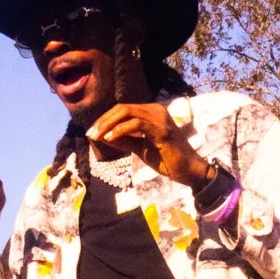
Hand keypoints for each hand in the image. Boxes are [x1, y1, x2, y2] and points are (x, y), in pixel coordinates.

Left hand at [87, 103, 209, 187]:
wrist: (189, 170)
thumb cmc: (167, 159)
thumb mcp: (140, 148)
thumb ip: (123, 141)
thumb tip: (101, 136)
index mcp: (151, 112)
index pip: (123, 109)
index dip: (105, 119)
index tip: (92, 132)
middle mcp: (156, 110)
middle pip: (122, 108)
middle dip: (103, 120)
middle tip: (90, 133)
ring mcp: (160, 118)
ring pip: (127, 113)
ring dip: (108, 124)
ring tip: (97, 136)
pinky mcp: (162, 130)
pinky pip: (137, 125)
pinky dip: (120, 130)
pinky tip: (110, 138)